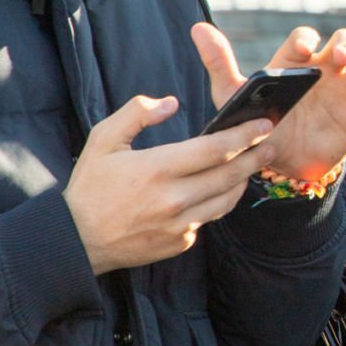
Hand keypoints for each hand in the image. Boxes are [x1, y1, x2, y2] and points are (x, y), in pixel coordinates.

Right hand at [64, 95, 276, 275]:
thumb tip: (171, 102)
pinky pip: (208, 218)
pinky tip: (220, 189)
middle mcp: (173, 199)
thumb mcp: (103, 140)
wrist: (75, 240)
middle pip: (230, 175)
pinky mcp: (180, 242)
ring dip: (243, 180)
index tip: (264, 124)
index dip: (245, 135)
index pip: (215, 149)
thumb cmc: (90, 186)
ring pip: (226, 199)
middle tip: (271, 144)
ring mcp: (179, 224)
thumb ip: (136, 114)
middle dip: (255, 156)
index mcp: (157, 169)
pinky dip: (216, 202)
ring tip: (253, 164)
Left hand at [193, 23, 345, 184]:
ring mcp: (344, 93)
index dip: (306, 40)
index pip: (305, 39)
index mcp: (296, 63)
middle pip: (345, 43)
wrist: (278, 166)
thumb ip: (220, 64)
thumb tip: (198, 28)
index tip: (302, 49)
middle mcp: (324, 72)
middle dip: (345, 45)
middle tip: (338, 57)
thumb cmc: (259, 123)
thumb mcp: (235, 96)